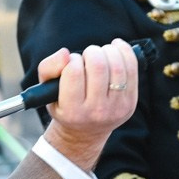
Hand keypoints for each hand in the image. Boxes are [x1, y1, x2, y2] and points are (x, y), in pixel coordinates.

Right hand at [38, 41, 138, 170]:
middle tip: (87, 57)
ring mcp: (116, 108)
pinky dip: (124, 51)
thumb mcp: (47, 90)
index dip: (72, 60)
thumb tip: (66, 53)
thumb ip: (48, 67)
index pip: (74, 72)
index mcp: (72, 111)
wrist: (86, 131)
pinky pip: (132, 68)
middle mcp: (96, 112)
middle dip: (91, 52)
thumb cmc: (64, 104)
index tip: (72, 63)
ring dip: (107, 50)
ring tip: (100, 54)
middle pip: (98, 66)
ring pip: (116, 65)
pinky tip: (116, 47)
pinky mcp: (130, 102)